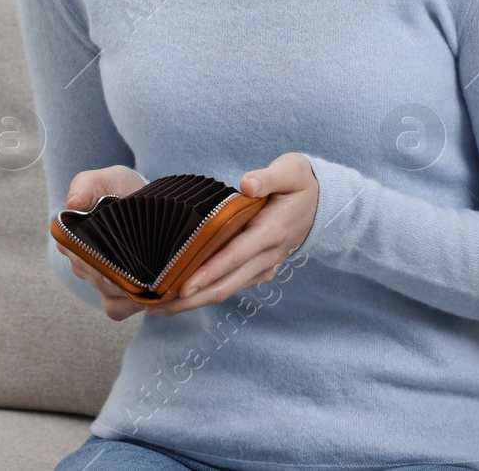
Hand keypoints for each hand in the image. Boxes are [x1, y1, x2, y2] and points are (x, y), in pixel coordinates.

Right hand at [58, 164, 148, 320]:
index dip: (94, 253)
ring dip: (129, 290)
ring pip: (107, 295)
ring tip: (153, 278)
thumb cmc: (119, 189)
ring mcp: (97, 281)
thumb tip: (73, 203)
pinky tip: (151, 292)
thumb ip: (86, 185)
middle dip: (119, 273)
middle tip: (146, 265)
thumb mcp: (106, 178)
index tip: (118, 249)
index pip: (73, 250)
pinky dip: (133, 304)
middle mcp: (80, 261)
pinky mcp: (115, 295)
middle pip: (95, 276)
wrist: (146, 202)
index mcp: (71, 235)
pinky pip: (115, 309)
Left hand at [142, 152, 317, 318]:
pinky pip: (230, 286)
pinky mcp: (259, 270)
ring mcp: (264, 267)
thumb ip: (268, 177)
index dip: (208, 273)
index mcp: (271, 232)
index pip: (234, 257)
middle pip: (225, 285)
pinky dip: (205, 294)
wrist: (323, 204)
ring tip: (158, 306)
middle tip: (155, 306)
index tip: (182, 286)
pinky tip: (181, 297)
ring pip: (226, 290)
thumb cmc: (300, 184)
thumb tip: (247, 184)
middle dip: (190, 300)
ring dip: (193, 302)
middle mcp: (267, 256)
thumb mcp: (291, 171)